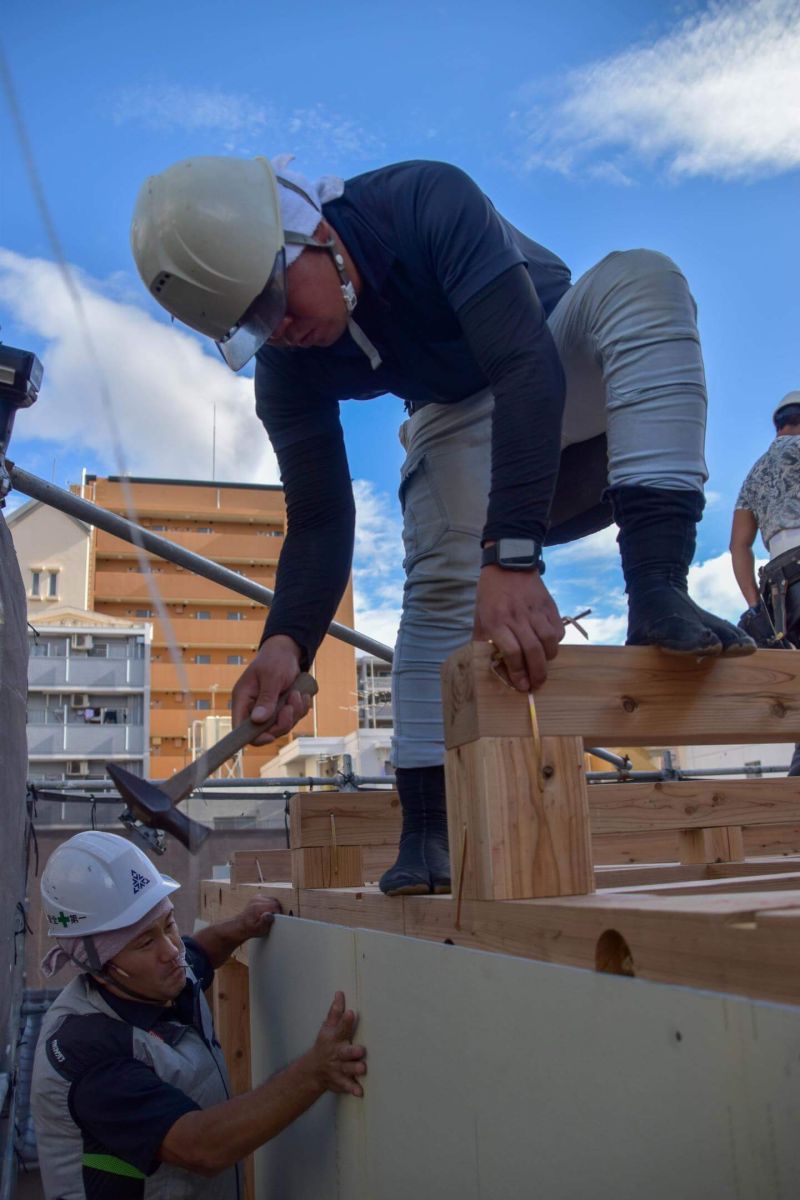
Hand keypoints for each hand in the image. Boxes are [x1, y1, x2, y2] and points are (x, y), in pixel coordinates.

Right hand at [231, 635, 310, 746]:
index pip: (241, 729)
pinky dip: (300, 709)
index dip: (254, 737)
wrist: (287, 651)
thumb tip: (258, 720)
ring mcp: (268, 710)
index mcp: (243, 700)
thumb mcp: (271, 677)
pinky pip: (293, 719)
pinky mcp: (281, 709)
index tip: (271, 736)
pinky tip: (301, 694)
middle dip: (282, 722)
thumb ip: (266, 698)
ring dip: (294, 713)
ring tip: (296, 694)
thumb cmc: (275, 660)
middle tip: (290, 706)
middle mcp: (253, 709)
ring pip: (282, 726)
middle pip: (265, 732)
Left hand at [237, 896, 281, 941]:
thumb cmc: (250, 929)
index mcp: (257, 907)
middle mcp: (256, 900)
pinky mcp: (256, 897)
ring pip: (272, 899)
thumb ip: (265, 922)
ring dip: (274, 906)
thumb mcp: (259, 930)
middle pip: (274, 901)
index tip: (277, 918)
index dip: (278, 912)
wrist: (240, 926)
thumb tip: (270, 914)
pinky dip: (270, 903)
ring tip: (271, 914)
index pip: (275, 905)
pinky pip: (268, 898)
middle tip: (274, 917)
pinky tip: (267, 910)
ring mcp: (256, 898)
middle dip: (277, 909)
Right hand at [305, 992, 366, 1097]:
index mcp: (335, 1038)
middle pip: (345, 1051)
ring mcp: (338, 1068)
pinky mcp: (340, 1081)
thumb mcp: (328, 1028)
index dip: (346, 1021)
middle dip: (352, 1051)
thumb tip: (340, 993)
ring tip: (362, 1068)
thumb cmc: (325, 1044)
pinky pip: (347, 1085)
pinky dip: (352, 1089)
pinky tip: (359, 1092)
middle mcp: (337, 1053)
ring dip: (354, 1069)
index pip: (341, 1028)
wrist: (313, 1070)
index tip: (351, 1013)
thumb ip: (335, 1012)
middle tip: (360, 1050)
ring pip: (347, 1069)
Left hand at [474, 566, 563, 690]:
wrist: (508, 565)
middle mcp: (517, 618)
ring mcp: (535, 611)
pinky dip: (556, 642)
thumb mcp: (480, 617)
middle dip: (537, 672)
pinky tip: (549, 646)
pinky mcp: (549, 606)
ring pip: (548, 641)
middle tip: (537, 684)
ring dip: (548, 658)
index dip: (518, 672)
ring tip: (543, 666)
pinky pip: (557, 629)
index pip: (512, 652)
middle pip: (532, 650)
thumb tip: (490, 664)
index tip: (522, 685)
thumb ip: (483, 640)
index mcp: (496, 622)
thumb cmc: (491, 595)